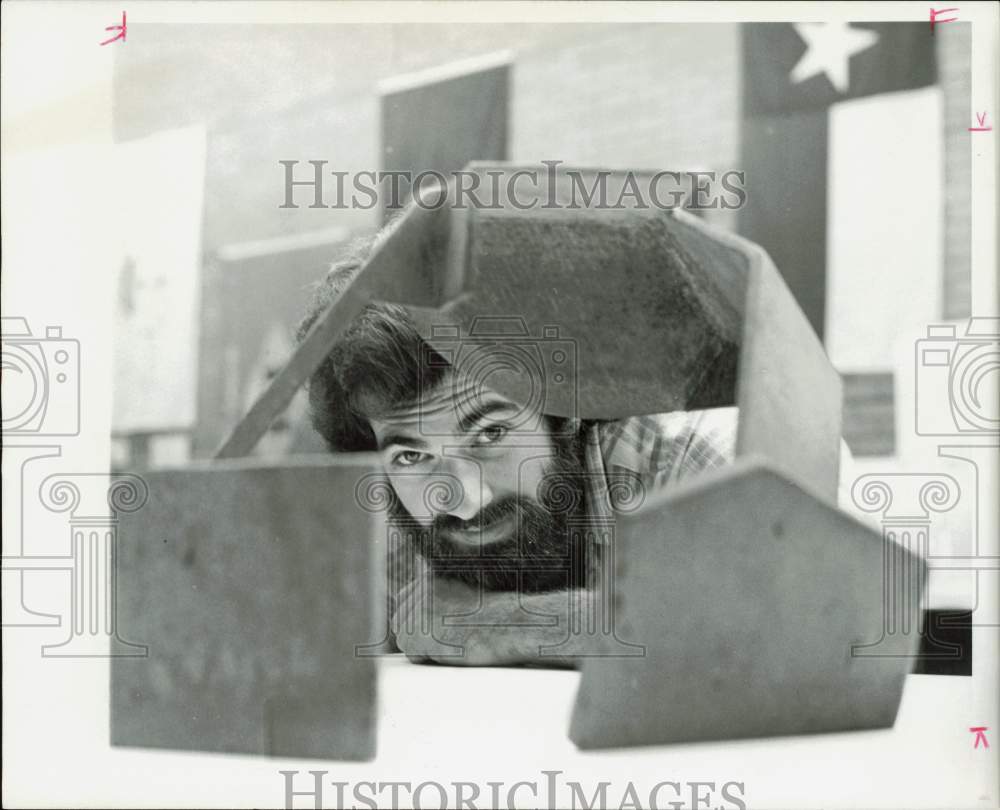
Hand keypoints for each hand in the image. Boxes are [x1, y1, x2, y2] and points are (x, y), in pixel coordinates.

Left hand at [390, 573, 587, 666]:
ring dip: (424, 646)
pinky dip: (428, 658)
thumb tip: (416, 592)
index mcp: (427, 578)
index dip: (417, 617)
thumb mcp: (461, 590)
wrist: (506, 625)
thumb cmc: (491, 612)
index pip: (403, 600)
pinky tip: (450, 649)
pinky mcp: (418, 637)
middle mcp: (417, 592)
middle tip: (447, 635)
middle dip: (418, 633)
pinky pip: (412, 655)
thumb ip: (436, 591)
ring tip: (452, 641)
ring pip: (405, 639)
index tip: (437, 624)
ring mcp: (415, 614)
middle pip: (400, 621)